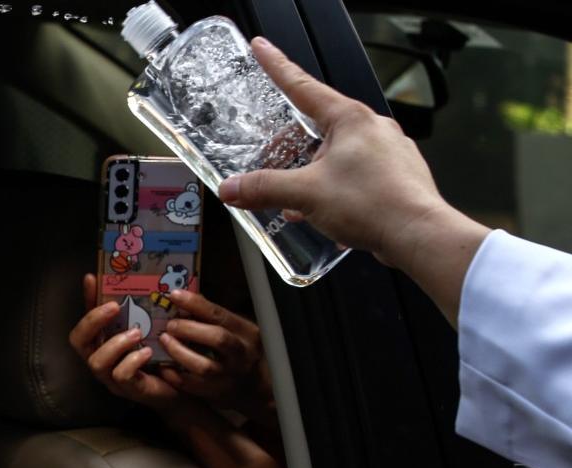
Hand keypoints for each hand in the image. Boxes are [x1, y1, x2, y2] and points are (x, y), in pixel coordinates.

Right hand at [69, 274, 188, 419]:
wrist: (183, 387)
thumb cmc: (162, 355)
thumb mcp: (150, 329)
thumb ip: (140, 311)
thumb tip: (139, 279)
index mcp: (102, 343)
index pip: (85, 317)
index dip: (85, 300)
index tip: (91, 278)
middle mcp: (101, 360)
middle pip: (78, 341)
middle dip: (92, 321)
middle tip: (115, 307)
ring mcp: (112, 378)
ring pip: (96, 362)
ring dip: (115, 344)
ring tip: (136, 333)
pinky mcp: (129, 390)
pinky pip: (121, 375)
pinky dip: (132, 361)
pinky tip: (148, 352)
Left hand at [158, 290, 274, 424]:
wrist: (255, 386)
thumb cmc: (240, 350)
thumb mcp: (237, 329)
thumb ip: (214, 316)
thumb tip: (186, 300)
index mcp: (246, 332)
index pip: (220, 315)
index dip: (196, 304)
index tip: (175, 296)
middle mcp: (241, 354)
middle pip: (217, 338)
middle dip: (189, 329)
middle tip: (170, 325)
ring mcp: (229, 375)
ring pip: (203, 366)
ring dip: (179, 352)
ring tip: (164, 341)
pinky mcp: (216, 393)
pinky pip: (191, 385)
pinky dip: (174, 375)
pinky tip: (163, 366)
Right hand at [218, 37, 489, 325]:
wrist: (418, 234)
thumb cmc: (372, 204)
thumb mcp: (305, 194)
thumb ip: (264, 189)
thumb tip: (232, 188)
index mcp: (351, 120)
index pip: (304, 86)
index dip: (277, 67)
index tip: (262, 49)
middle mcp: (373, 129)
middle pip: (320, 125)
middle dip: (293, 144)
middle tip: (273, 158)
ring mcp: (389, 152)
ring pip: (339, 153)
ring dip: (314, 172)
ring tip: (299, 195)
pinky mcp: (397, 176)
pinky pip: (357, 175)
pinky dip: (336, 188)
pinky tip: (325, 211)